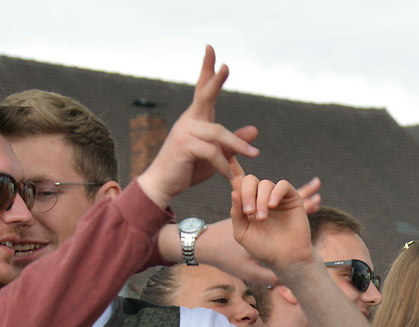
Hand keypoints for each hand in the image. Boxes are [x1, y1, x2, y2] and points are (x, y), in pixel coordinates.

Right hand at [137, 46, 259, 207]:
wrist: (163, 186)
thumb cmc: (188, 169)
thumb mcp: (216, 156)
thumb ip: (232, 143)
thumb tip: (255, 129)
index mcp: (196, 118)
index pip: (202, 88)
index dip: (207, 69)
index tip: (211, 49)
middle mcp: (189, 120)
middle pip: (204, 95)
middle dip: (215, 80)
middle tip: (226, 66)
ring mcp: (185, 132)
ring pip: (218, 133)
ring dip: (237, 145)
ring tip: (254, 155)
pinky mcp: (183, 147)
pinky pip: (211, 152)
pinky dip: (223, 164)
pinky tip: (231, 175)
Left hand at [194, 178, 318, 284]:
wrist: (285, 259)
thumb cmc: (263, 249)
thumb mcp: (242, 233)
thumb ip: (236, 213)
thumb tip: (234, 191)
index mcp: (247, 203)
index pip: (238, 181)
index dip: (232, 166)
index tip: (223, 152)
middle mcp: (261, 197)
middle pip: (250, 180)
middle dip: (247, 193)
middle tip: (249, 212)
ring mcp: (277, 196)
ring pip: (265, 183)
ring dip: (260, 200)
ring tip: (262, 218)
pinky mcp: (292, 198)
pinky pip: (282, 185)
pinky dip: (275, 193)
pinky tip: (271, 206)